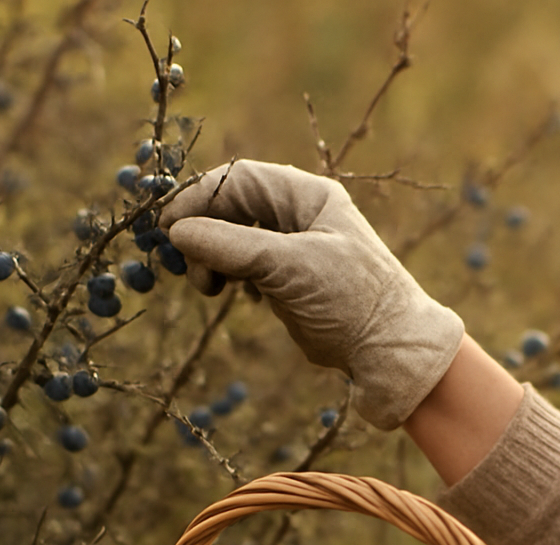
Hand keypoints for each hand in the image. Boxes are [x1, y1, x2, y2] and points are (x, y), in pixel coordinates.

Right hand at [159, 160, 464, 429]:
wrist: (390, 352)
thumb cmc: (350, 300)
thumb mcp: (286, 266)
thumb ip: (229, 245)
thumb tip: (177, 232)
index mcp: (308, 195)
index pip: (240, 178)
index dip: (200, 198)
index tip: (169, 228)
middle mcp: (301, 215)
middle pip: (233, 207)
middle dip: (204, 233)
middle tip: (188, 268)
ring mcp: (295, 248)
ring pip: (234, 239)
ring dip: (212, 259)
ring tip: (209, 288)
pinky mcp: (290, 280)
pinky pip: (245, 266)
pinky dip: (230, 276)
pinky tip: (233, 294)